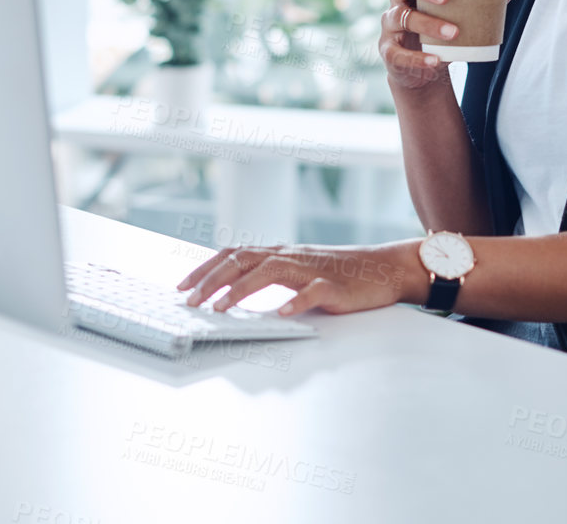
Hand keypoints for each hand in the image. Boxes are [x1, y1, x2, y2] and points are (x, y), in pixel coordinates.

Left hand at [176, 240, 423, 315]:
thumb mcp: (299, 271)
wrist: (384, 268)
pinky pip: (312, 292)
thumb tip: (233, 291)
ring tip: (219, 308)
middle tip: (189, 301)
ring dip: (240, 290)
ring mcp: (311, 269)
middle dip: (211, 280)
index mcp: (280, 253)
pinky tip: (281, 312)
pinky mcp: (334, 286)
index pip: (234, 254)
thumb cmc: (340, 274)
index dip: (206, 268)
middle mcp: (290, 256)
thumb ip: (271, 276)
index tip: (182, 286)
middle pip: (243, 259)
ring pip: (269, 271)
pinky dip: (296, 301)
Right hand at [381, 0, 520, 90]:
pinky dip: (418, 59)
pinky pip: (399, 54)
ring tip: (453, 32)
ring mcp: (391, 26)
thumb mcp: (457, 14)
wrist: (421, 74)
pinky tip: (435, 61)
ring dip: (428, 24)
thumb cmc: (439, 34)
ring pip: (402, 17)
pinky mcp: (390, 52)